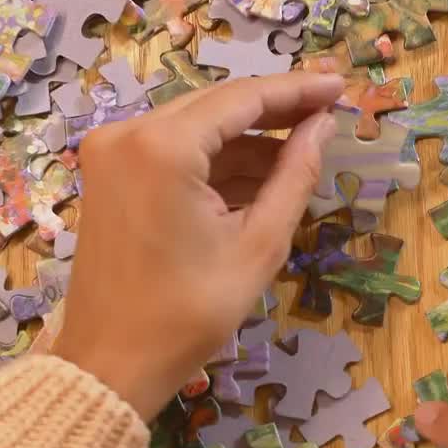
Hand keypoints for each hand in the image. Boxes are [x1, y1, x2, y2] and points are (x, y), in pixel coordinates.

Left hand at [54, 72, 344, 418]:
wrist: (113, 363)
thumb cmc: (188, 313)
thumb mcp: (258, 244)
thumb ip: (295, 176)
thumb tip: (323, 126)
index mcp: (162, 147)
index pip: (243, 98)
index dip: (297, 90)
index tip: (340, 85)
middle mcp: (127, 134)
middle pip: (216, 106)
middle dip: (274, 111)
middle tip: (328, 111)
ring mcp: (111, 153)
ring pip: (196, 127)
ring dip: (247, 140)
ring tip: (304, 151)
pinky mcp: (107, 175)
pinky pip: (173, 151)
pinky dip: (215, 162)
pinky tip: (260, 177)